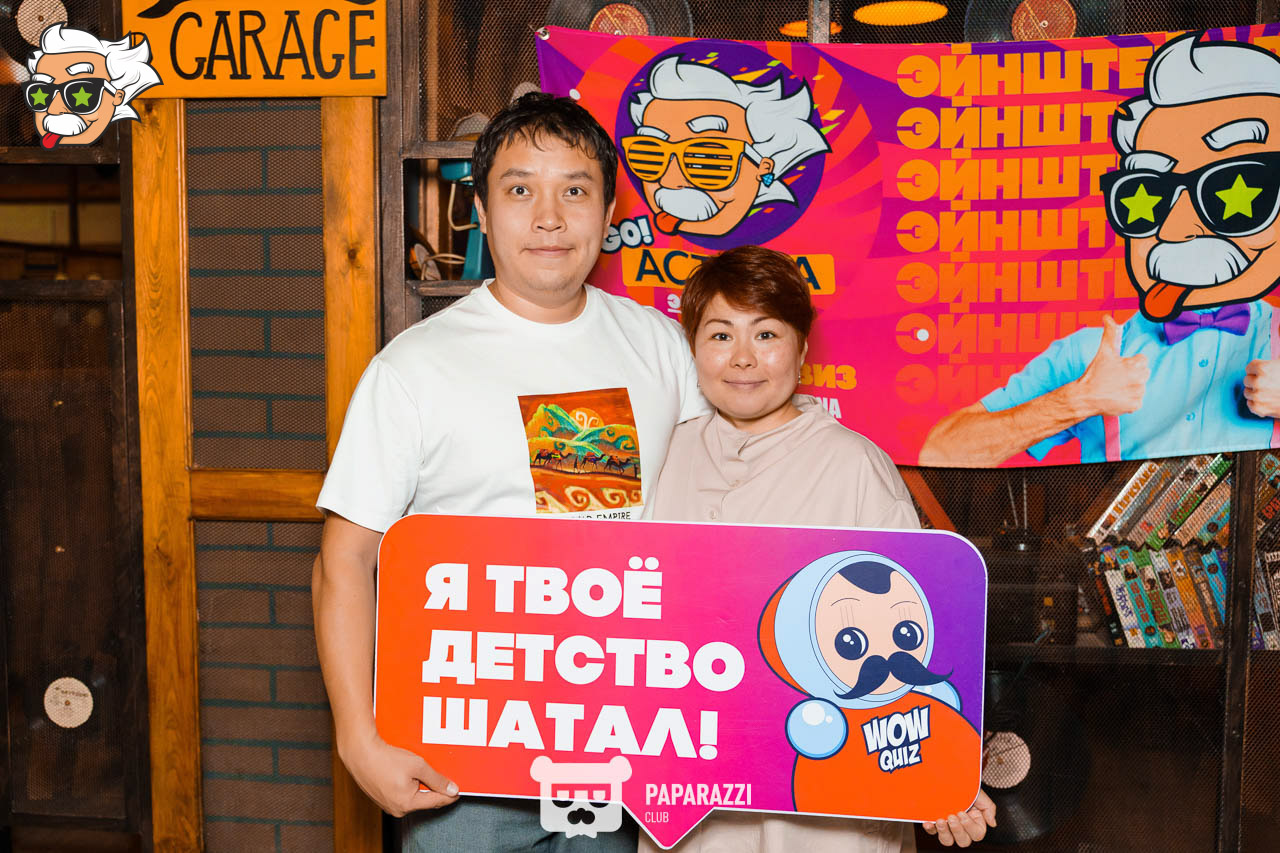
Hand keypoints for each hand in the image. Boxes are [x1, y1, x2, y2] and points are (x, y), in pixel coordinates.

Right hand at [339, 728, 459, 816]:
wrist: (360, 754)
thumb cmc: (387, 759)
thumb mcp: (418, 766)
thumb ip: (437, 779)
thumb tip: (452, 790)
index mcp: (407, 804)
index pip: (436, 802)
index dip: (450, 795)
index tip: (459, 790)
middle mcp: (397, 809)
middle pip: (425, 801)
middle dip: (435, 790)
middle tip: (446, 779)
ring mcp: (388, 805)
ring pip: (413, 798)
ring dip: (422, 787)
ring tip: (426, 773)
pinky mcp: (382, 799)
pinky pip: (402, 795)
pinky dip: (410, 786)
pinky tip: (410, 775)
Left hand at [922, 788, 996, 846]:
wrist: (949, 776)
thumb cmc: (966, 786)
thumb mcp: (980, 794)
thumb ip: (989, 808)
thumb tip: (992, 823)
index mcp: (974, 822)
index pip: (976, 834)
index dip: (970, 826)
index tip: (962, 812)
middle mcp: (961, 827)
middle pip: (963, 841)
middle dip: (957, 830)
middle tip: (952, 816)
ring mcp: (948, 826)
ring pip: (947, 841)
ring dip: (944, 832)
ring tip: (940, 820)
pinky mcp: (935, 823)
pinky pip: (932, 831)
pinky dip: (930, 828)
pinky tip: (928, 822)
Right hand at [1070, 315, 1148, 417]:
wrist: (1085, 397)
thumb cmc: (1094, 374)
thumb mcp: (1104, 351)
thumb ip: (1110, 333)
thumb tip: (1108, 317)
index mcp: (1136, 364)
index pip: (1142, 360)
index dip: (1129, 363)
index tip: (1118, 368)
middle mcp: (1140, 378)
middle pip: (1143, 373)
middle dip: (1132, 375)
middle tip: (1116, 378)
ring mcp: (1138, 393)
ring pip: (1140, 387)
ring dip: (1131, 388)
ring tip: (1115, 389)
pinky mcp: (1135, 405)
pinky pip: (1137, 401)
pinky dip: (1128, 401)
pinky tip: (1117, 397)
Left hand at [1244, 359, 1279, 417]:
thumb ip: (1276, 360)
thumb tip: (1276, 350)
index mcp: (1263, 368)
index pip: (1249, 368)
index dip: (1257, 370)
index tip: (1264, 373)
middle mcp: (1258, 382)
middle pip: (1247, 380)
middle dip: (1256, 381)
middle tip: (1268, 383)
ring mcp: (1258, 396)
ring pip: (1247, 393)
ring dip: (1256, 392)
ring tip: (1269, 392)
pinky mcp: (1260, 408)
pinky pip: (1250, 405)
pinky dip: (1256, 403)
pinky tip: (1266, 400)